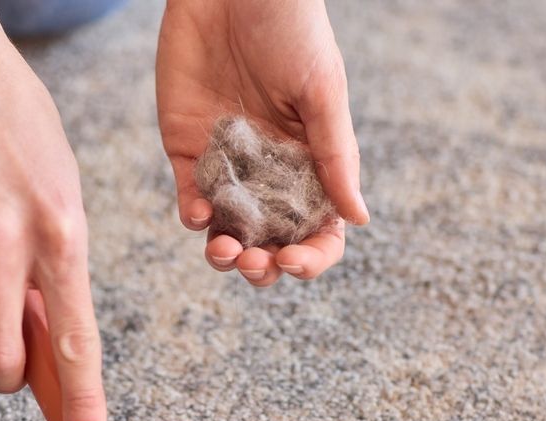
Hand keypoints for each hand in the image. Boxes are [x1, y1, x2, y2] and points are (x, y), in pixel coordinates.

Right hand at [0, 0, 105, 420]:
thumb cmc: (23, 132)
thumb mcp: (63, 196)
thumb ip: (56, 271)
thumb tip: (40, 337)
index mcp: (59, 232)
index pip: (73, 338)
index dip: (81, 400)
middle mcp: (3, 245)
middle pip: (0, 357)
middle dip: (9, 377)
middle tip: (15, 369)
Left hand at [156, 0, 368, 285]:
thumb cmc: (292, 29)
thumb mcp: (322, 92)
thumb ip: (335, 156)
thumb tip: (357, 219)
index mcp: (311, 163)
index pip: (317, 228)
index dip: (311, 255)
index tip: (296, 261)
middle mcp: (270, 172)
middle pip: (270, 241)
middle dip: (264, 266)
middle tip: (257, 262)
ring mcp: (228, 164)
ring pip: (227, 231)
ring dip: (226, 254)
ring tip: (226, 251)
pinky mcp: (187, 149)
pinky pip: (190, 198)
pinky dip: (194, 217)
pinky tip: (201, 214)